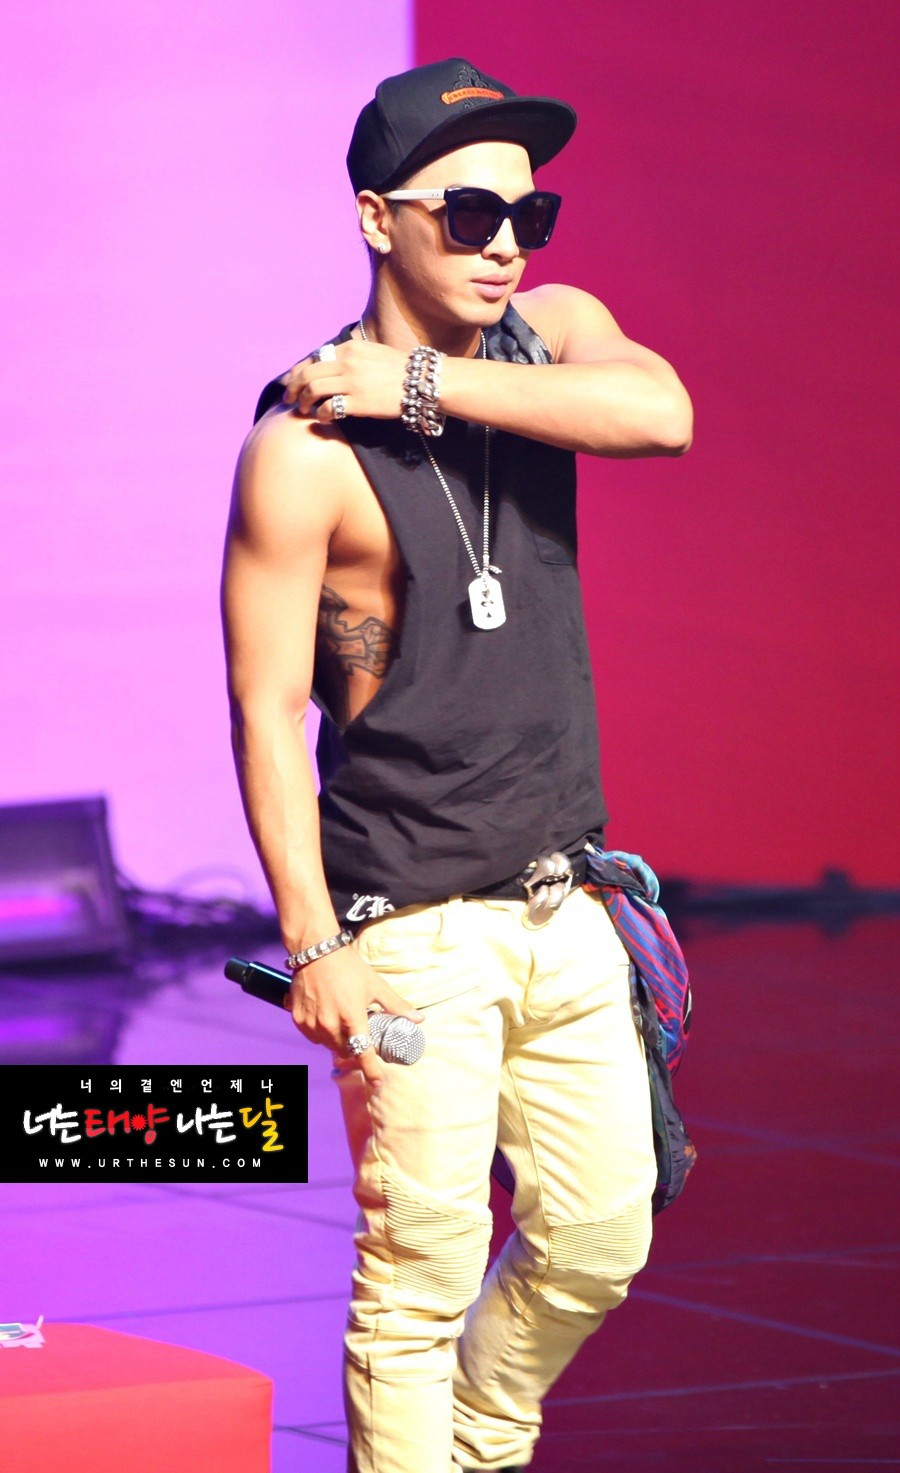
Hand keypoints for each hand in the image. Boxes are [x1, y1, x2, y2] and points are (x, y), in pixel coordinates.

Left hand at [282, 339, 407, 423]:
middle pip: (307, 373)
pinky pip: (328, 408)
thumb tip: (330, 366)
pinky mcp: (358, 402)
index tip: (291, 381)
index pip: (314, 358)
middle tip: (288, 398)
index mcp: (349, 349)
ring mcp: (351, 382)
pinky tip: (322, 418)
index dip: (298, 371)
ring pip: (313, 389)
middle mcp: (347, 362)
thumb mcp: (373, 353)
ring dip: (303, 401)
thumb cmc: (400, 370)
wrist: (422, 382)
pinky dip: (320, 414)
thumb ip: (351, 357)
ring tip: (303, 409)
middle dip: (293, 387)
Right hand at [287, 943, 423, 1088]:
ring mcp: (312, 1023)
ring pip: (328, 1045)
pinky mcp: (299, 1019)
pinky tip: (327, 1019)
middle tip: (361, 1036)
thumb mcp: (375, 985)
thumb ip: (395, 1006)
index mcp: (352, 1018)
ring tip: (343, 1024)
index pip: (363, 1053)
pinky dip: (321, 1033)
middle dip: (355, 1048)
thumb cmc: (348, 966)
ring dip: (338, 1041)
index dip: (372, 1070)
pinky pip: (313, 1036)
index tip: (377, 1081)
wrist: (316, 950)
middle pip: (345, 1051)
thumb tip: (418, 1019)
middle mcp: (330, 1025)